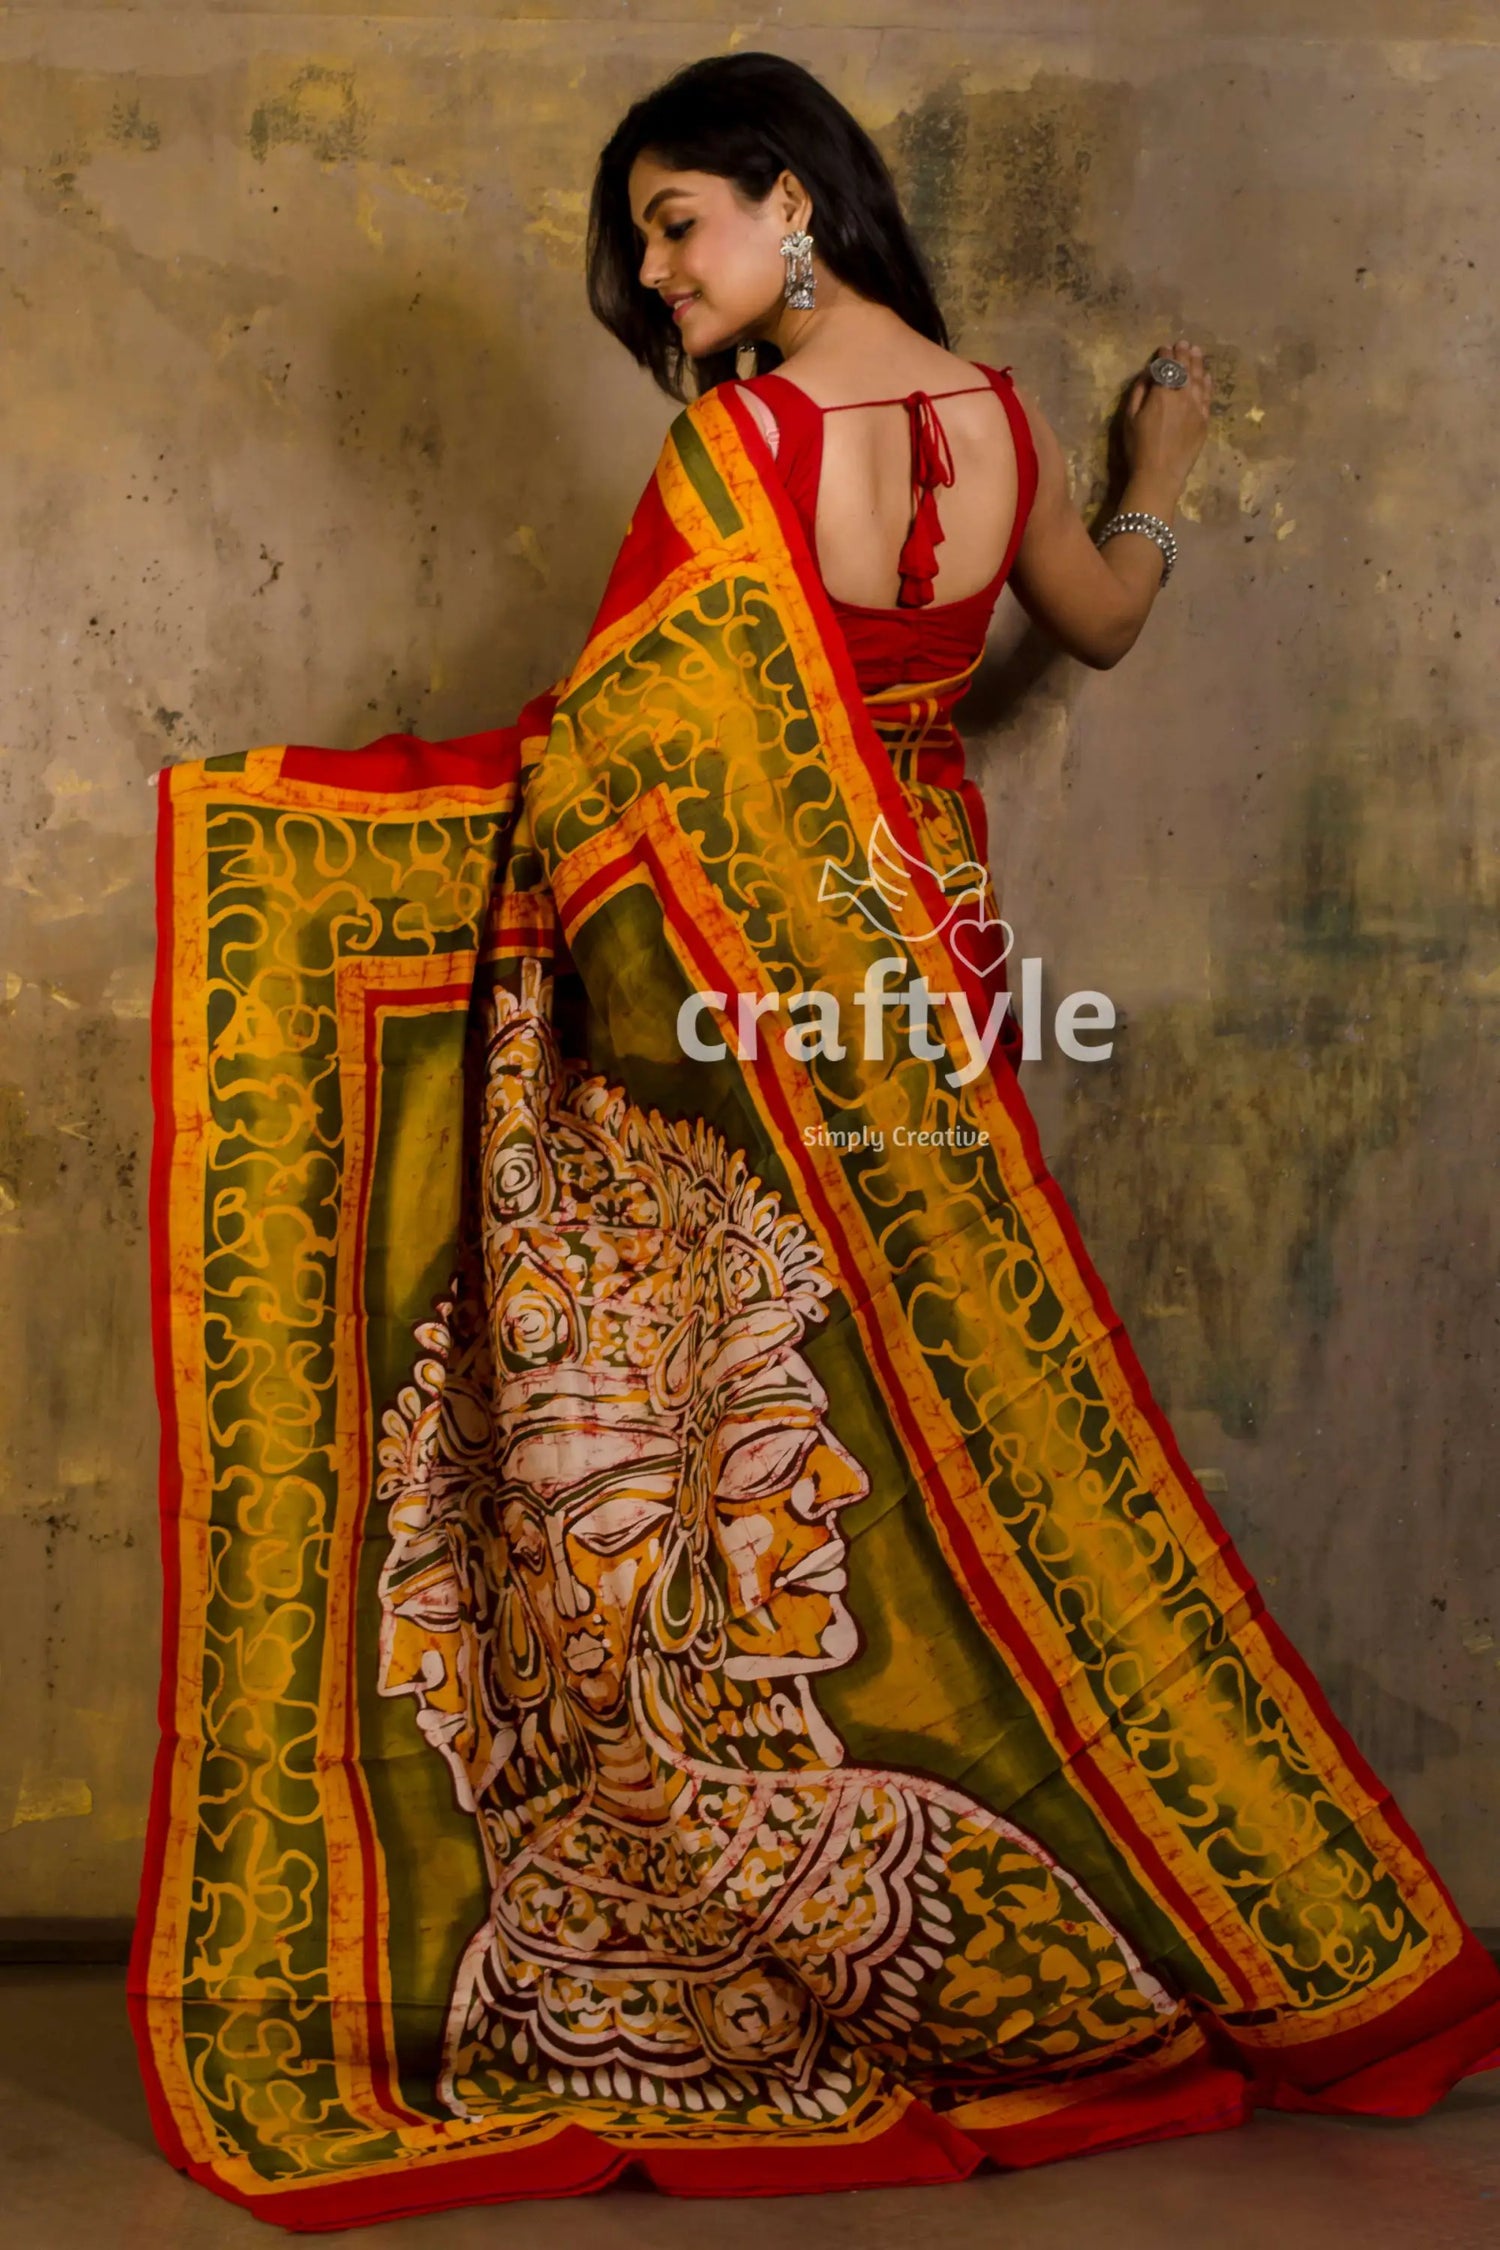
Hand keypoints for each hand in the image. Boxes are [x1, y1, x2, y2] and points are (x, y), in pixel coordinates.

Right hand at [1121, 337, 1212, 495]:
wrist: (1160, 474)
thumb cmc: (1138, 447)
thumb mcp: (1129, 418)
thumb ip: (1138, 392)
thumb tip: (1147, 374)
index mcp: (1162, 393)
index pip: (1166, 366)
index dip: (1165, 355)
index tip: (1164, 348)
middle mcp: (1182, 395)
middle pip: (1185, 368)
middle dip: (1183, 354)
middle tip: (1184, 343)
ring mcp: (1196, 407)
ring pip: (1199, 379)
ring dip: (1197, 363)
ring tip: (1196, 352)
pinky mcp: (1204, 420)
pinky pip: (1207, 396)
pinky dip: (1207, 383)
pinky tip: (1206, 376)